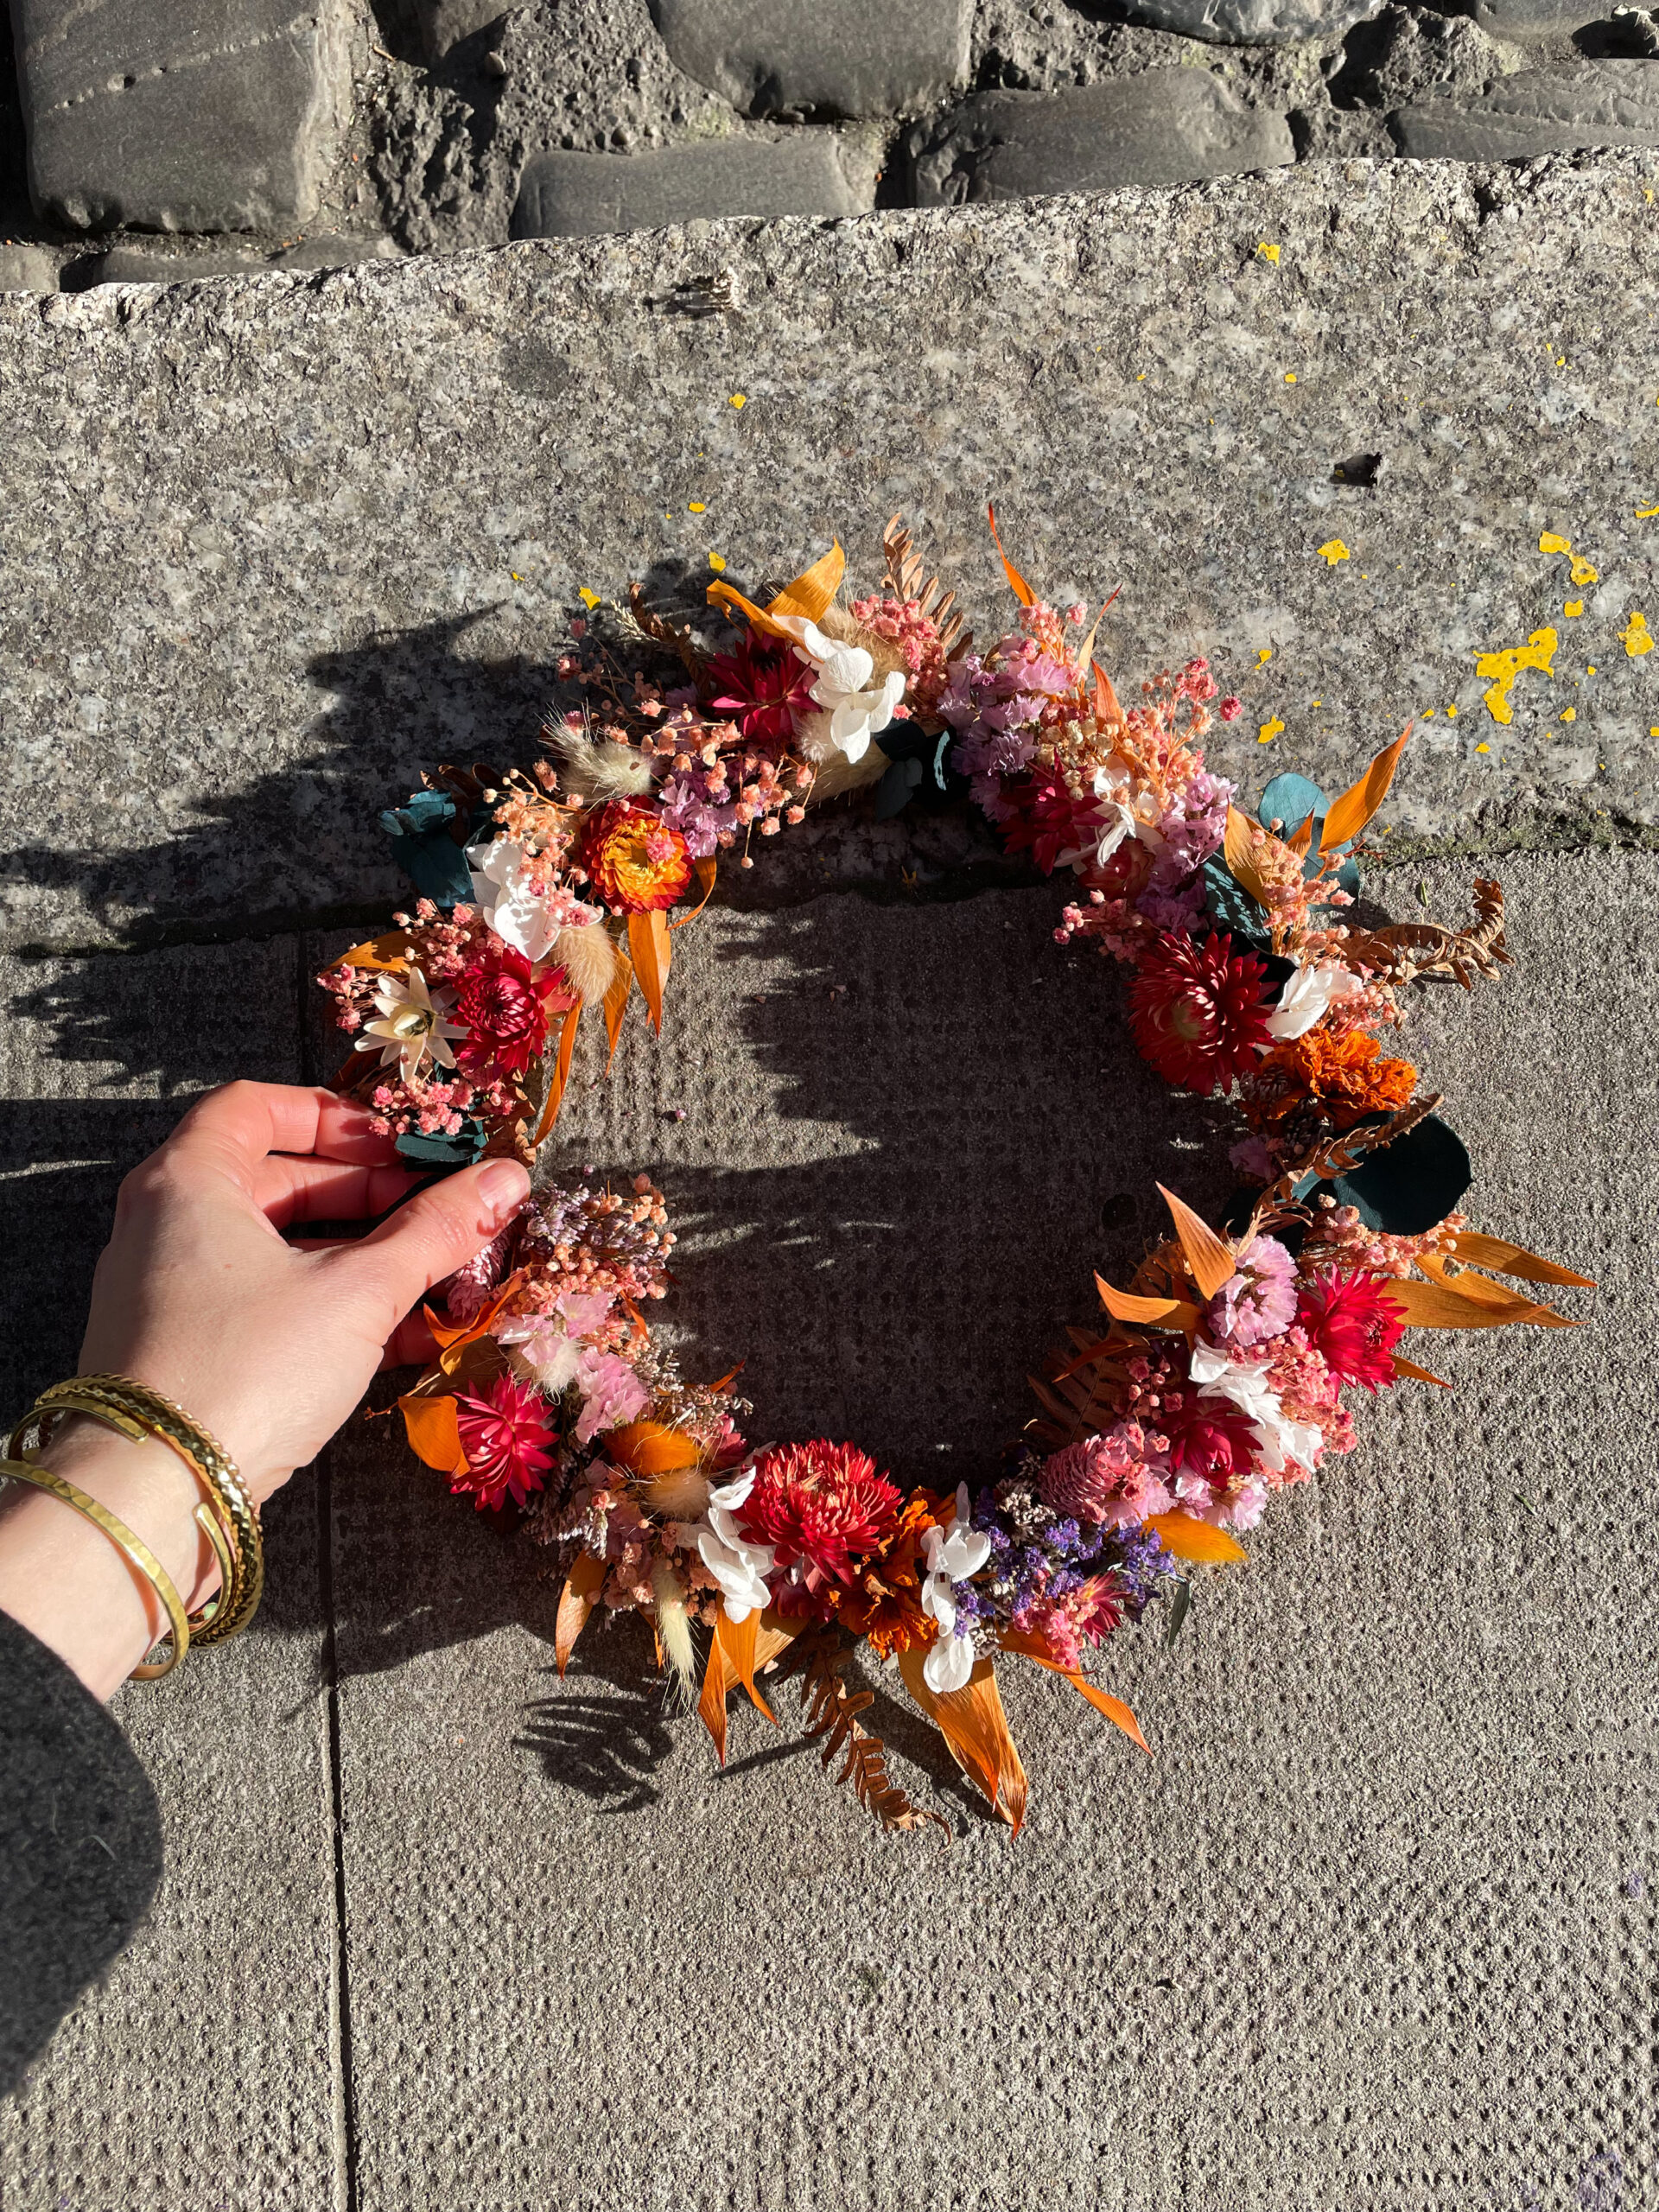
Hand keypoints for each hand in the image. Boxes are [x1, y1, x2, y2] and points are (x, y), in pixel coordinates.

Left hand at [0, 1082, 529, 1697]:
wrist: (155, 1494)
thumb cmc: (248, 1366)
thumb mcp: (359, 1290)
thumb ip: (436, 1231)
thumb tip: (508, 1179)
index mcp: (189, 1181)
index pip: (257, 1106)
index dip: (338, 1118)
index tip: (402, 1145)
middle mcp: (166, 1225)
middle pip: (278, 1180)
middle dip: (373, 1196)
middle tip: (445, 1215)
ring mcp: (170, 1292)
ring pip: (279, 1249)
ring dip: (363, 1258)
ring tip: (440, 1280)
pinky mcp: (185, 1352)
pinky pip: (267, 1303)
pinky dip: (329, 1306)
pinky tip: (403, 1337)